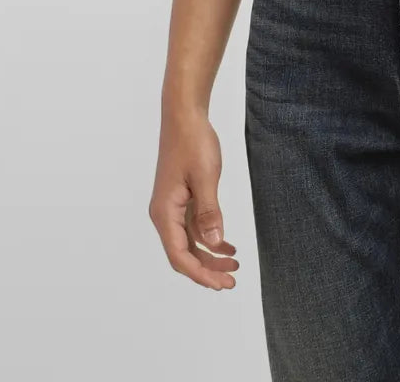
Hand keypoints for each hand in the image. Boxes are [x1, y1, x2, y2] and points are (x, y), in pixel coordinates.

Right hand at [149, 109, 239, 289]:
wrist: (184, 116)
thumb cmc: (193, 143)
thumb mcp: (205, 177)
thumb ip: (209, 213)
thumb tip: (214, 245)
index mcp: (165, 213)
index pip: (179, 256)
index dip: (200, 274)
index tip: (222, 284)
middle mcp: (165, 214)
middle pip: (184, 253)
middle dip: (207, 269)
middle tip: (233, 280)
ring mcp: (173, 207)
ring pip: (191, 242)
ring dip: (211, 255)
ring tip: (235, 265)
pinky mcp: (182, 199)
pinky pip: (195, 228)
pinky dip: (210, 238)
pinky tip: (228, 246)